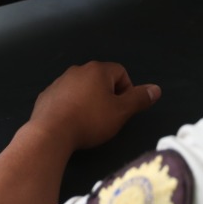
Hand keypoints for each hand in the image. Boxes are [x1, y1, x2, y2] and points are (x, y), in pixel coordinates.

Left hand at [28, 61, 160, 151]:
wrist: (51, 133)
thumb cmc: (90, 120)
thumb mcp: (121, 112)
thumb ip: (139, 99)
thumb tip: (155, 89)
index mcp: (98, 70)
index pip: (121, 72)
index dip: (127, 90)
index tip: (123, 109)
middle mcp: (78, 70)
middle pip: (101, 79)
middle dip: (107, 96)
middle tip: (108, 117)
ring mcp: (59, 82)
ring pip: (82, 88)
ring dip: (89, 100)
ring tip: (89, 122)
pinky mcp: (46, 95)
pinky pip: (65, 97)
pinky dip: (71, 106)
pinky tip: (71, 123)